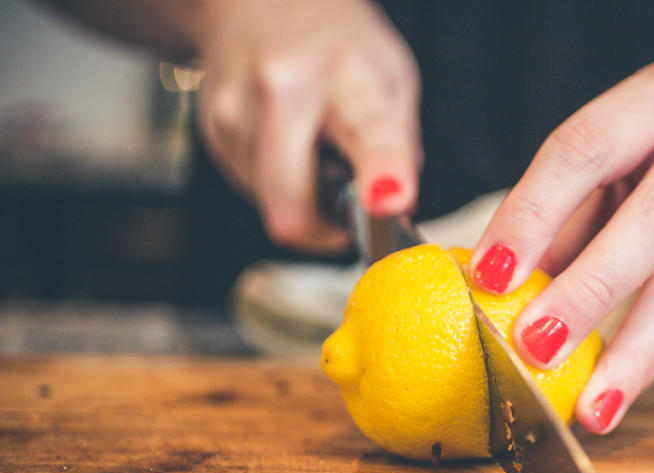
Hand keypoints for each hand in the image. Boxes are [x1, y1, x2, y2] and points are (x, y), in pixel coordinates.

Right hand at [194, 0, 420, 252]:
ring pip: (271, 206)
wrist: (259, 2)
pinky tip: (287, 144)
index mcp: (345, 73)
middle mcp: (283, 89)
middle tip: (348, 208)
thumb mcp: (393, 78)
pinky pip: (252, 191)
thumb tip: (394, 209)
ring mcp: (236, 111)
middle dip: (325, 230)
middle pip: (292, 209)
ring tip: (313, 152)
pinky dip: (277, 184)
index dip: (380, 174)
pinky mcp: (213, 132)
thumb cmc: (335, 43)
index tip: (391, 200)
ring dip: (301, 200)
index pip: (366, 133)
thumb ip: (401, 146)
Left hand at [469, 57, 653, 432]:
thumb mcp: (618, 156)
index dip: (534, 213)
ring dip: (634, 349)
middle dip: (592, 287)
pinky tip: (620, 393)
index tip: (490, 276)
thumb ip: (565, 214)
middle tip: (537, 344)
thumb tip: (494, 285)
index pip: (587, 147)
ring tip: (592, 404)